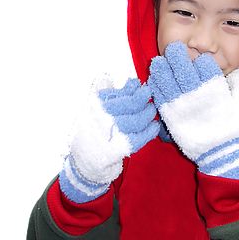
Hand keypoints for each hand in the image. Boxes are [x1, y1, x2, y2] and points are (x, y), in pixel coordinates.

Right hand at [59, 77, 159, 202]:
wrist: (84, 159)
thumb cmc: (92, 128)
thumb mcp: (94, 107)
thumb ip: (107, 92)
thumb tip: (124, 80)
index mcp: (96, 106)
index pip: (120, 93)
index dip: (133, 88)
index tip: (139, 86)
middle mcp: (103, 119)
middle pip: (131, 104)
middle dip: (143, 98)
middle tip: (148, 96)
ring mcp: (111, 135)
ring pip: (137, 120)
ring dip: (148, 113)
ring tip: (151, 110)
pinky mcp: (119, 150)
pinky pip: (140, 138)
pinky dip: (150, 131)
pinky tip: (154, 126)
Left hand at [148, 41, 238, 179]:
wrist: (224, 156)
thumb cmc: (238, 129)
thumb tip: (237, 72)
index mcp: (215, 87)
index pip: (203, 63)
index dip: (201, 59)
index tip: (199, 59)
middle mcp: (196, 93)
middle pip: (182, 66)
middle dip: (177, 54)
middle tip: (174, 48)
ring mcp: (182, 105)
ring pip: (168, 80)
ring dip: (162, 68)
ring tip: (159, 60)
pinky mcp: (171, 117)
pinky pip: (160, 97)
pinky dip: (156, 87)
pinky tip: (154, 80)